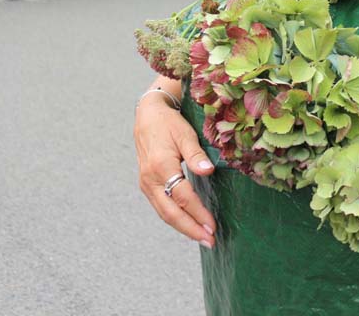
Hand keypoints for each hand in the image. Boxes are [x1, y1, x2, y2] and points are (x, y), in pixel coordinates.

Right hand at [134, 95, 216, 246]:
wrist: (147, 116)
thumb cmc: (169, 123)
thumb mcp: (185, 133)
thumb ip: (196, 154)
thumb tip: (207, 171)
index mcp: (161, 166)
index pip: (183, 196)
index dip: (198, 212)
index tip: (212, 225)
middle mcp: (150, 179)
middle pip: (171, 212)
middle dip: (190, 229)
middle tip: (210, 241)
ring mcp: (146, 184)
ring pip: (164, 213)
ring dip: (183, 227)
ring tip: (202, 237)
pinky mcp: (146, 185)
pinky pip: (161, 207)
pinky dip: (175, 218)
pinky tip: (188, 224)